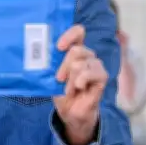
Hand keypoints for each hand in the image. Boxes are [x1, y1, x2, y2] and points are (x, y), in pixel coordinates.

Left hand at [53, 25, 108, 144]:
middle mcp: (87, 55)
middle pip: (76, 50)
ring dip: (71, 78)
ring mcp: (95, 65)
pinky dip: (81, 80)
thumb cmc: (61, 91)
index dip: (69, 35)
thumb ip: (51, 62)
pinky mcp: (102, 77)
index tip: (59, 47)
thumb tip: (43, 52)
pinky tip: (79, 87)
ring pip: (81, 63)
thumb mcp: (52, 75)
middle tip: (59, 79)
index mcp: (74, 50)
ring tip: (69, 89)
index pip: (78, 32)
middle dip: (64, 66)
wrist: (70, 112)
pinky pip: (92, 72)